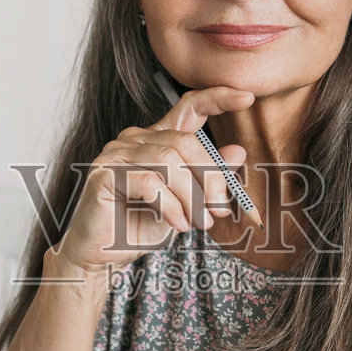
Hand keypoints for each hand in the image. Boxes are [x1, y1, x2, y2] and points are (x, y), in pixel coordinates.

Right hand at [52, 84, 253, 274]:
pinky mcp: (105, 173)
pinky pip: (149, 182)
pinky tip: (177, 224)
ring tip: (197, 222)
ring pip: (169, 162)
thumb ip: (209, 177)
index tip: (246, 97)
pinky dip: (170, 206)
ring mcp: (117, 153)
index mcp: (158, 139)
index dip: (216, 98)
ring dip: (191, 197)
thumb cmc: (142, 225)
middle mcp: (135, 139)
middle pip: (185, 142)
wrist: (105, 254)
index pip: (188, 107)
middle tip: (218, 210)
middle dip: (210, 177)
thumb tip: (238, 152)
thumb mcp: (186, 202)